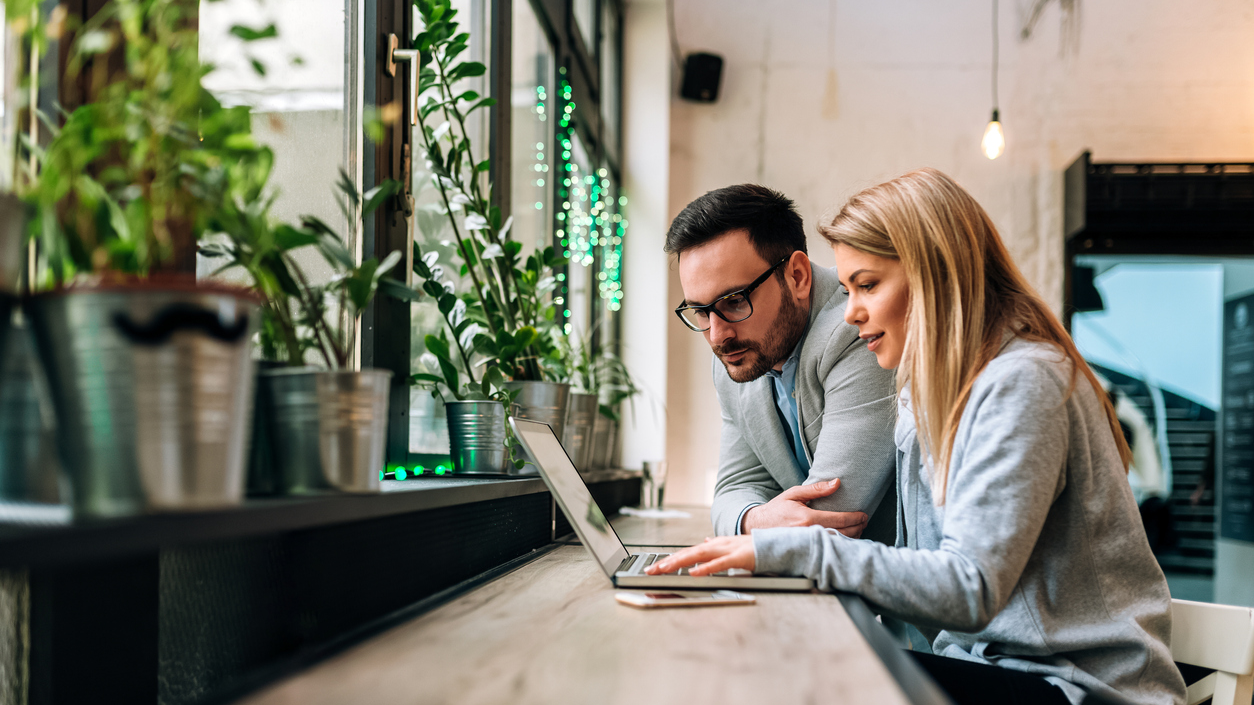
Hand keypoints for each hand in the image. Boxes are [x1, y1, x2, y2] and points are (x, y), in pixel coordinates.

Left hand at [645, 535, 754, 575]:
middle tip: (651, 570)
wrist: (775, 545)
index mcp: (714, 545)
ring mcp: (727, 550)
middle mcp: (717, 545)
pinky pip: (720, 564)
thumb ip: (715, 547)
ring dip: (680, 562)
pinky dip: (706, 568)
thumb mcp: (730, 546)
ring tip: (665, 568)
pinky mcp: (738, 558)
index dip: (670, 559)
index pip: (688, 552)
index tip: (655, 567)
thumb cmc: (753, 548)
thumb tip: (703, 542)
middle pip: (688, 553)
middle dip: (668, 561)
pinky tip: (694, 573)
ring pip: (699, 555)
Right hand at [742, 478, 868, 537]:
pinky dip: (840, 545)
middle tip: (864, 521)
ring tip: (858, 529)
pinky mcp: (807, 550)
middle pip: (843, 533)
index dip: (856, 517)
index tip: (863, 514)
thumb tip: (837, 482)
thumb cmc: (776, 509)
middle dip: (858, 527)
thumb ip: (816, 489)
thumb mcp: (794, 494)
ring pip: (837, 543)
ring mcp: (808, 544)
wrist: (758, 526)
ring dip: (852, 537)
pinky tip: (845, 539)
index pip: (840, 519)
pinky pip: (828, 549)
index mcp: (807, 518)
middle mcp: (809, 534)